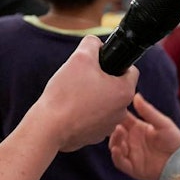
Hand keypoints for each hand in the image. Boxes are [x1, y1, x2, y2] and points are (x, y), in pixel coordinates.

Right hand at [28, 35, 138, 151]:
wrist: (49, 127)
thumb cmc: (67, 93)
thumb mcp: (79, 57)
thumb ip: (92, 44)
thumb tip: (95, 43)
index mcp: (124, 92)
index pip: (130, 70)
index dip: (114, 62)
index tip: (98, 64)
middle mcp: (122, 111)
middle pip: (116, 87)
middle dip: (101, 80)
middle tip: (82, 78)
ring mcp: (108, 126)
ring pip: (104, 103)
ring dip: (93, 97)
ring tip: (74, 95)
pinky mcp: (95, 136)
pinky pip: (93, 118)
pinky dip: (84, 112)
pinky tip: (70, 110)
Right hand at [109, 93, 179, 179]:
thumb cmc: (173, 139)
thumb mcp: (162, 123)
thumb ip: (148, 111)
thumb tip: (136, 95)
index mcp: (136, 128)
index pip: (121, 119)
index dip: (115, 115)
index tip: (112, 109)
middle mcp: (131, 140)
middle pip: (115, 133)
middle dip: (113, 128)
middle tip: (117, 124)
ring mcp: (131, 154)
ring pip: (115, 146)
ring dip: (114, 140)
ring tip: (119, 134)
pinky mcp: (133, 167)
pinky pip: (120, 162)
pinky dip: (116, 156)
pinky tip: (117, 149)